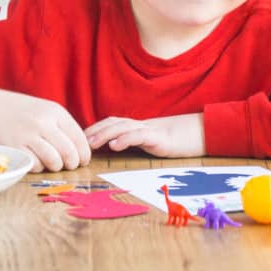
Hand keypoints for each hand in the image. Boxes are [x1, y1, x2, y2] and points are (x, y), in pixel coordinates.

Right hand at [0, 89, 90, 172]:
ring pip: (54, 161)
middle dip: (72, 163)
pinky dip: (40, 167)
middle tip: (70, 165)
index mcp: (56, 112)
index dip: (84, 154)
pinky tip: (38, 161)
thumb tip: (83, 152)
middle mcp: (44, 122)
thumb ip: (65, 128)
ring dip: (57, 167)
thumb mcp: (49, 112)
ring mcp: (29, 135)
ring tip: (55, 164)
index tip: (83, 161)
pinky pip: (36, 166)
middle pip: (69, 152)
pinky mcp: (16, 147)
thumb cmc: (28, 113)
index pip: (79, 138)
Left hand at [85, 113, 204, 157]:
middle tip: (79, 141)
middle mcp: (137, 125)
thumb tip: (107, 147)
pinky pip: (138, 136)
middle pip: (112, 123)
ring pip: (121, 128)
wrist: (191, 135)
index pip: (109, 123)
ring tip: (92, 144)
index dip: (94, 128)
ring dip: (104, 135)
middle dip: (95, 131)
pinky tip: (115, 146)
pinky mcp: (156, 137)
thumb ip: (128, 141)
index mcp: (132, 126)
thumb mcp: (143, 141)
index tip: (78, 137)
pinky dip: (124, 139)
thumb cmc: (165, 141)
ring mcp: (146, 129)